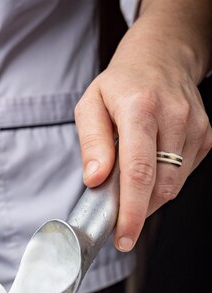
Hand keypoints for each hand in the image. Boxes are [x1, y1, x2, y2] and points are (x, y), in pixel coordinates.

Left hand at [74, 0, 211, 252]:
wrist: (164, 54)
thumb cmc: (122, 82)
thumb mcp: (91, 104)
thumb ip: (92, 143)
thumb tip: (95, 179)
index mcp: (140, 109)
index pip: (138, 172)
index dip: (131, 212)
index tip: (122, 238)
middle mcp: (174, 117)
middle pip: (160, 185)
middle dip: (139, 213)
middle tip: (119, 222)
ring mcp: (194, 126)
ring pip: (173, 185)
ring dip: (150, 200)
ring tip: (130, 191)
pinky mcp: (205, 136)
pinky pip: (183, 176)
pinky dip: (163, 185)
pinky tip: (150, 172)